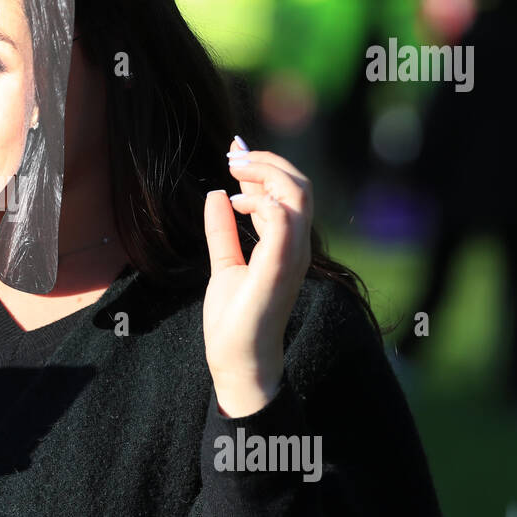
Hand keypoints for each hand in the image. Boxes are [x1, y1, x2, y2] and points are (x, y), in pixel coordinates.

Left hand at [202, 137, 312, 416]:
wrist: (236, 360)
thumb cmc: (235, 319)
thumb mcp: (225, 264)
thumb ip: (223, 231)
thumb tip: (216, 195)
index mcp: (288, 245)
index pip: (292, 191)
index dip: (267, 165)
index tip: (234, 156)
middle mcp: (297, 247)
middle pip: (299, 185)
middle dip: (266, 162)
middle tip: (232, 156)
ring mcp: (292, 257)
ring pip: (297, 195)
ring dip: (264, 174)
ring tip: (234, 173)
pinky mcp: (278, 268)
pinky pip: (284, 221)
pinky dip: (261, 202)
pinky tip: (235, 203)